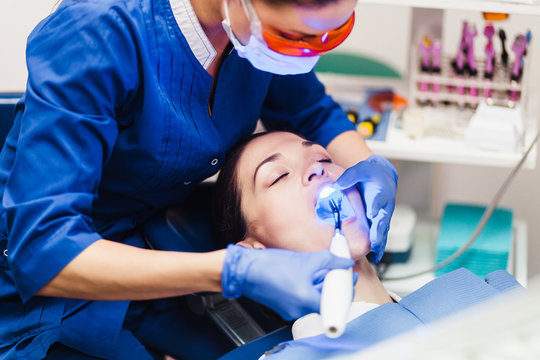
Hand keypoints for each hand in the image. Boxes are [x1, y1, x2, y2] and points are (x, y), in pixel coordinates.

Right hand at [221, 244, 354, 319]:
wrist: (245, 270)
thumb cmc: (269, 266)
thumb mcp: (305, 260)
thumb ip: (329, 261)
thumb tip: (345, 261)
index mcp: (307, 301)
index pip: (336, 300)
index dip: (345, 287)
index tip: (349, 277)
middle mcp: (300, 310)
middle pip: (325, 299)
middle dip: (332, 284)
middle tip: (337, 270)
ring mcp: (291, 311)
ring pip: (314, 299)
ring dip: (320, 285)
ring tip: (320, 269)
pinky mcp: (284, 307)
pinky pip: (302, 299)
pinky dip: (308, 288)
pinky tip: (306, 274)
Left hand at [335, 155, 397, 262]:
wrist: (383, 176)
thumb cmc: (371, 174)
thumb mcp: (360, 170)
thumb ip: (350, 177)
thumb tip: (337, 185)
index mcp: (381, 193)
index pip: (377, 201)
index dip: (374, 208)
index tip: (371, 214)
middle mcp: (384, 206)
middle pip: (382, 221)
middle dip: (378, 233)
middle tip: (374, 244)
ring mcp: (383, 215)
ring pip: (383, 231)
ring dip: (380, 243)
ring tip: (376, 255)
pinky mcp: (380, 221)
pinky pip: (380, 234)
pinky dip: (379, 245)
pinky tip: (376, 256)